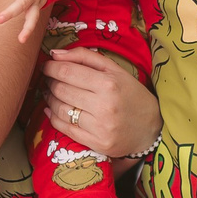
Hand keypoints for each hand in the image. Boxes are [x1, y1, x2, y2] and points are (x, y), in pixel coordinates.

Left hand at [42, 46, 159, 159]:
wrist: (151, 128)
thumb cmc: (131, 94)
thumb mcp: (114, 70)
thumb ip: (85, 57)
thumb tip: (55, 54)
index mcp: (108, 84)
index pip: (67, 72)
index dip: (50, 68)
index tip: (46, 66)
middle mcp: (104, 106)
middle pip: (61, 90)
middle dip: (49, 82)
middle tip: (49, 79)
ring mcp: (100, 127)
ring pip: (60, 109)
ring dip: (49, 99)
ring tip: (51, 93)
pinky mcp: (97, 143)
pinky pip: (65, 129)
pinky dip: (54, 117)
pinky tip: (52, 109)